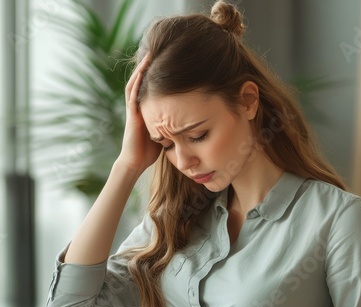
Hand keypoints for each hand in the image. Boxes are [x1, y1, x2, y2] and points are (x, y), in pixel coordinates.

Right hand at [117, 53, 160, 171]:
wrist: (135, 163)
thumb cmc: (149, 152)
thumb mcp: (164, 134)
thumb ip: (171, 124)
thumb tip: (189, 122)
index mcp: (147, 110)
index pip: (152, 88)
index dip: (157, 75)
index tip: (168, 62)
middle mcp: (139, 107)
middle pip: (142, 81)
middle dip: (148, 66)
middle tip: (157, 50)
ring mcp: (134, 110)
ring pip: (136, 84)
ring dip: (142, 69)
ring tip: (149, 54)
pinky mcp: (132, 115)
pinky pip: (133, 94)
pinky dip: (137, 81)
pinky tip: (142, 70)